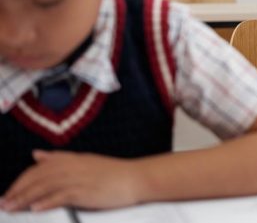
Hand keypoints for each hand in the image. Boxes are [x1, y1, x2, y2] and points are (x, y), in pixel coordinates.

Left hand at [2, 150, 142, 211]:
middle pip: (38, 177)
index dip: (21, 180)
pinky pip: (62, 195)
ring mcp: (79, 178)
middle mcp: (73, 166)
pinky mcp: (86, 190)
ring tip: (12, 208)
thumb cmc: (113, 173)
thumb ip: (60, 159)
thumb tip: (37, 155)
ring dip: (25, 198)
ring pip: (45, 186)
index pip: (38, 168)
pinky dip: (47, 201)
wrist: (136, 178)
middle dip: (18, 190)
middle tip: (4, 204)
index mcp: (71, 159)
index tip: (8, 193)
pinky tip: (36, 208)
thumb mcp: (84, 161)